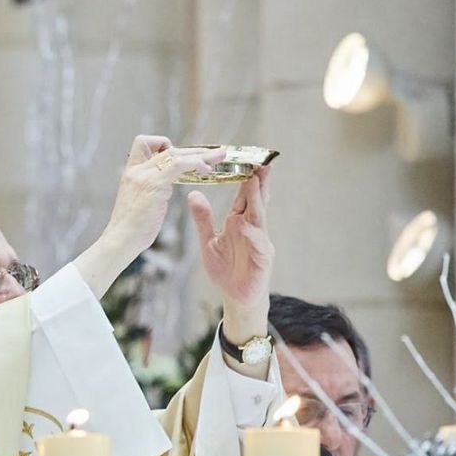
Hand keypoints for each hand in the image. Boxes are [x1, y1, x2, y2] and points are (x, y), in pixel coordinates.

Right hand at [71, 136, 225, 296]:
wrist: (121, 240)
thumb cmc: (132, 230)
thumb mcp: (140, 203)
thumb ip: (151, 191)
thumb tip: (164, 189)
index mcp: (131, 173)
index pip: (143, 143)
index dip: (162, 145)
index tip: (179, 155)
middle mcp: (136, 169)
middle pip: (168, 149)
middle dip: (194, 151)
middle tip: (215, 153)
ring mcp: (144, 175)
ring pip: (177, 154)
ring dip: (201, 155)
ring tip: (220, 157)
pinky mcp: (154, 183)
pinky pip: (179, 165)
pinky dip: (196, 164)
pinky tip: (207, 171)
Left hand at [189, 164, 273, 335]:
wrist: (236, 298)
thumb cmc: (226, 269)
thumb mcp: (208, 241)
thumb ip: (203, 219)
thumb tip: (193, 194)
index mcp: (239, 222)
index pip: (243, 195)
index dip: (244, 177)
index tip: (244, 157)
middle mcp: (252, 228)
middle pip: (256, 200)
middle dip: (258, 180)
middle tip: (259, 160)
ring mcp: (259, 242)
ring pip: (259, 217)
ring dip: (258, 199)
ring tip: (255, 181)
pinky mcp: (262, 258)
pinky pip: (257, 243)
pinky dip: (252, 234)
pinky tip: (245, 225)